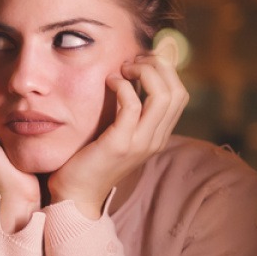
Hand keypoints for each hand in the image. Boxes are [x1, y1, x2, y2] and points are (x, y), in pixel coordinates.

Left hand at [48, 52, 188, 218]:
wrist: (76, 195)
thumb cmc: (91, 159)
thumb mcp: (118, 132)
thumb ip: (129, 110)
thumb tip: (131, 77)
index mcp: (158, 135)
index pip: (179, 94)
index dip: (166, 70)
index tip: (142, 60)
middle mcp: (156, 139)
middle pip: (177, 91)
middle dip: (159, 66)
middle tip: (133, 60)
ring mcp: (141, 143)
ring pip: (163, 96)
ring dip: (144, 72)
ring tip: (123, 68)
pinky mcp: (120, 144)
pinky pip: (133, 105)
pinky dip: (123, 86)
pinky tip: (110, 81)